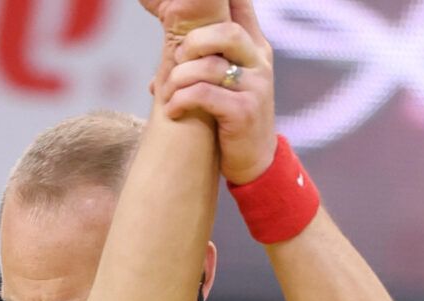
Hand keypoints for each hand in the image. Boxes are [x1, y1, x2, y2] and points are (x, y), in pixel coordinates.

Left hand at [157, 0, 277, 184]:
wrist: (254, 161)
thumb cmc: (231, 119)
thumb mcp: (226, 84)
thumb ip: (205, 63)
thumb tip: (165, 61)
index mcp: (254, 48)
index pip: (243, 8)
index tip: (191, 5)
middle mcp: (259, 62)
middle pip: (227, 31)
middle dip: (193, 42)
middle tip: (177, 60)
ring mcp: (255, 86)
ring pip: (211, 66)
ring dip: (179, 78)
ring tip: (167, 93)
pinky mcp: (244, 112)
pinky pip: (205, 95)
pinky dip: (181, 100)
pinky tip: (173, 110)